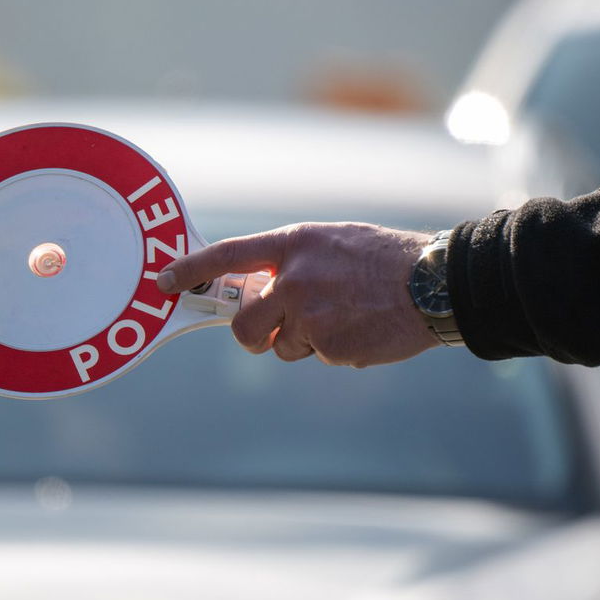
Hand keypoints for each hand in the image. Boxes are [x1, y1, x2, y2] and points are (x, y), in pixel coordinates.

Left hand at [156, 222, 439, 366]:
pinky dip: (333, 350)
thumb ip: (292, 263)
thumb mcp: (332, 243)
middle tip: (270, 331)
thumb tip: (258, 292)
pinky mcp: (329, 348)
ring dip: (303, 341)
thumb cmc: (385, 259)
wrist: (434, 283)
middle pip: (244, 322)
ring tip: (343, 318)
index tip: (165, 281)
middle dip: (252, 334)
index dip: (190, 269)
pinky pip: (316, 356)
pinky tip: (361, 330)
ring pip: (282, 345)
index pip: (227, 255)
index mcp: (294, 245)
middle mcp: (294, 280)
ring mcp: (309, 317)